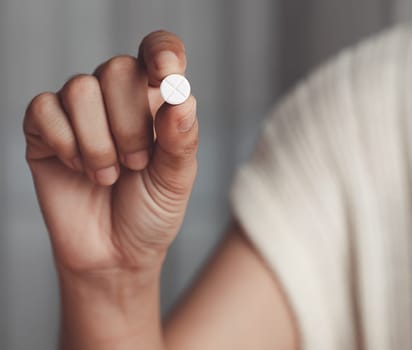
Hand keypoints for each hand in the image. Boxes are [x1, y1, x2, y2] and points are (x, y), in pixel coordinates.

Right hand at [23, 30, 197, 277]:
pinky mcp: (44, 130)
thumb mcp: (176, 179)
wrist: (115, 254)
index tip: (166, 73)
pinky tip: (79, 169)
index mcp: (157, 103)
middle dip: (130, 125)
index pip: (159, 52)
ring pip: (80, 88)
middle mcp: (118, 99)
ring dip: (98, 141)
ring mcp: (80, 113)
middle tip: (136, 163)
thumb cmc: (151, 212)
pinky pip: (43, 109)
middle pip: (117, 69)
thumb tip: (181, 96)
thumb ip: (181, 139)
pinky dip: (66, 142)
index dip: (161, 51)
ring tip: (109, 175)